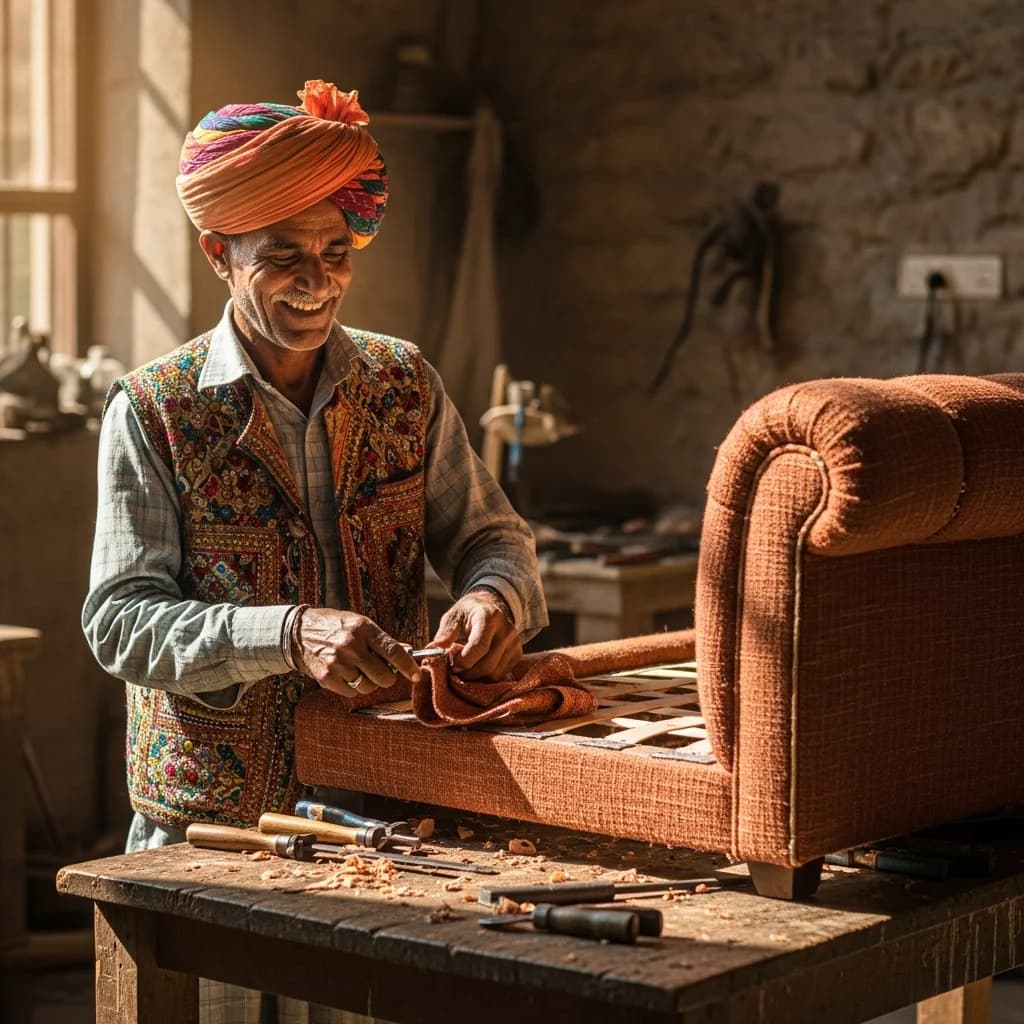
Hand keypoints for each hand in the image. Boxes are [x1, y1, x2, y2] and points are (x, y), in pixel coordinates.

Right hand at [291, 608, 421, 696]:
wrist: (299, 632)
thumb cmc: (336, 627)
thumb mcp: (360, 625)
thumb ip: (383, 641)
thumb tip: (409, 653)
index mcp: (364, 629)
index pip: (394, 652)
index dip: (409, 666)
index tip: (417, 675)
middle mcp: (351, 646)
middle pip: (383, 676)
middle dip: (387, 678)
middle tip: (383, 673)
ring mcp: (338, 663)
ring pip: (367, 687)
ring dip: (368, 682)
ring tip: (359, 670)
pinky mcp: (326, 677)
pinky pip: (351, 693)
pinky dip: (353, 688)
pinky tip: (346, 674)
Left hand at [431, 588, 521, 680]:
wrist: (491, 605)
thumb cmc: (468, 611)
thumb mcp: (453, 617)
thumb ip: (444, 635)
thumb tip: (430, 652)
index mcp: (489, 617)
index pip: (479, 647)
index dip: (463, 661)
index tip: (450, 666)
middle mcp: (506, 630)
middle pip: (488, 665)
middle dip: (468, 674)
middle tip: (453, 673)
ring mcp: (514, 643)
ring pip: (495, 674)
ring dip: (476, 678)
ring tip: (463, 670)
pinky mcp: (517, 654)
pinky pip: (500, 675)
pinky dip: (486, 677)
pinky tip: (475, 669)